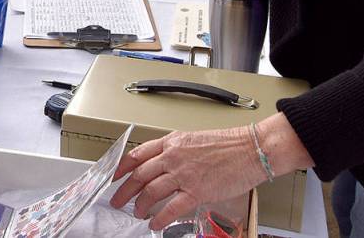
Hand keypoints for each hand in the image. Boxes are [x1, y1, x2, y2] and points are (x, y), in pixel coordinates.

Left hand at [109, 127, 264, 230]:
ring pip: (151, 191)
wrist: (250, 149)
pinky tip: (155, 224)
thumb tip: (160, 165)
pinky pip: (171, 208)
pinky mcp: (197, 191)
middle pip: (139, 174)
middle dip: (125, 190)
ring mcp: (184, 174)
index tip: (113, 177)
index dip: (121, 168)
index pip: (136, 154)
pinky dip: (160, 218)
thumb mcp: (192, 139)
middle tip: (117, 200)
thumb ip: (174, 151)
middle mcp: (173, 156)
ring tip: (137, 213)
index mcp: (171, 142)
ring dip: (140, 205)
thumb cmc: (226, 144)